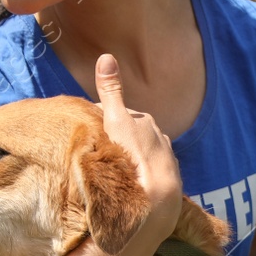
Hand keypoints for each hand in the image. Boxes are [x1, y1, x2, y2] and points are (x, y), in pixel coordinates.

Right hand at [94, 52, 180, 236]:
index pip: (117, 115)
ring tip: (113, 171)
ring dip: (128, 158)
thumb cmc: (132, 157)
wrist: (156, 199)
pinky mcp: (168, 180)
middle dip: (116, 138)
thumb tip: (106, 55)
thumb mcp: (116, 121)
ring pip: (140, 153)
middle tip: (97, 152)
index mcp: (144, 122)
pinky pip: (149, 173)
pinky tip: (131, 185)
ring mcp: (165, 159)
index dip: (100, 121)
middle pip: (130, 134)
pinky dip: (139, 175)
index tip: (86, 131)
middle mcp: (159, 137)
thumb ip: (111, 91)